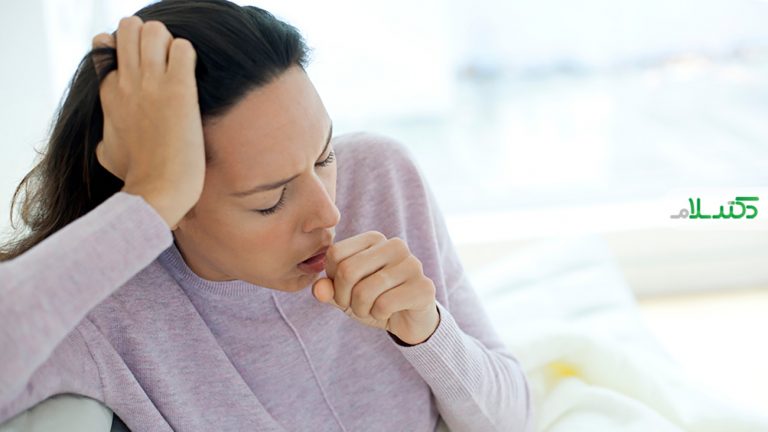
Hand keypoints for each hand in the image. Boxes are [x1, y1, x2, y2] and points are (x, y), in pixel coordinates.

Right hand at [91, 16, 204, 229]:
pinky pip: (183, 48)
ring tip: (179, 67)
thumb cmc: (137, 178)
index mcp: (108, 94)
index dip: (126, 48)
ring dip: (169, 42)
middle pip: (129, 28)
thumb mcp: (108, 154)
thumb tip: (104, 143)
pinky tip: (191, 76)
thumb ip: (105, 138)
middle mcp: (126, 83)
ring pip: (154, 31)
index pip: (105, 45)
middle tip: (165, 60)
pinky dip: (189, 54)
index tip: (143, 66)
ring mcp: (151, 84)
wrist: (157, 192)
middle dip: (149, 36)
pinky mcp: (178, 90)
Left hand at [312, 231, 439, 344]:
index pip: (335, 253)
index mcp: (374, 239)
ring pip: (364, 291)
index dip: (332, 280)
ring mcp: (412, 264)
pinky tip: (389, 312)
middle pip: (348, 271)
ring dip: (361, 309)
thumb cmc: (375, 300)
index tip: (344, 291)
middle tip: (356, 306)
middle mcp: (395, 245)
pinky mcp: (424, 287)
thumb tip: (318, 289)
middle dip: (344, 298)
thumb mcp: (345, 295)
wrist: (410, 320)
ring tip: (372, 309)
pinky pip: (384, 304)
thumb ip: (328, 289)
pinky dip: (379, 315)